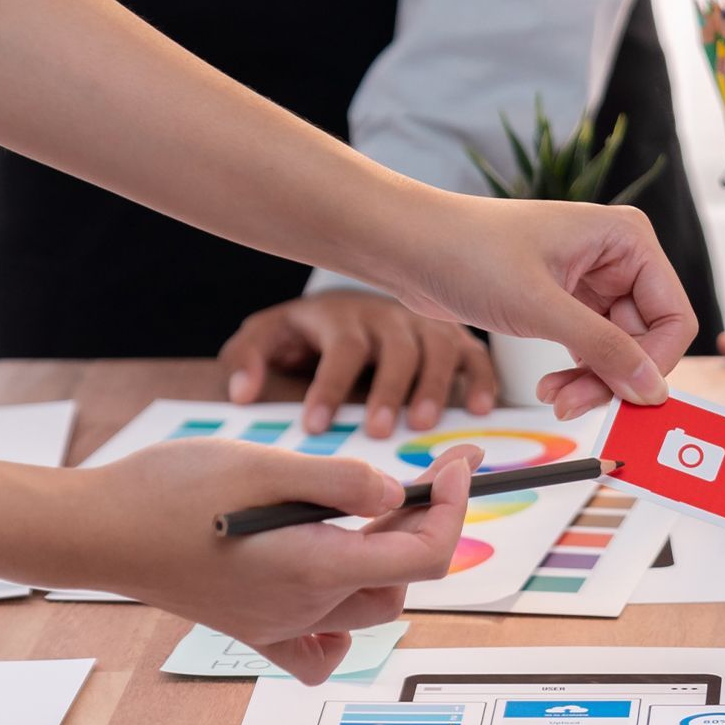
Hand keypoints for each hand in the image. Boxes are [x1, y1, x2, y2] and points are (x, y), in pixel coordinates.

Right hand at [87, 441, 476, 683]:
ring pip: (369, 610)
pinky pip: (320, 652)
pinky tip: (332, 591)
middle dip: (421, 526)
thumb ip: (336, 479)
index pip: (424, 554)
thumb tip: (395, 493)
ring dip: (384, 565)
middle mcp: (306, 608)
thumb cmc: (167, 490)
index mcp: (316, 566)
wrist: (95, 531)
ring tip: (362, 514)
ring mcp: (281, 626)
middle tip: (409, 476)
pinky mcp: (255, 631)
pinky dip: (341, 629)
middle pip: (402, 580)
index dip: (454, 506)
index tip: (461, 465)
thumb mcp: (261, 463)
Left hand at [219, 290, 494, 437]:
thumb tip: (242, 392)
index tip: (314, 426)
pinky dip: (482, 380)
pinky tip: (481, 410)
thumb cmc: (313, 330)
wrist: (356, 292)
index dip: (328, 387)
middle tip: (377, 431)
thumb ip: (247, 358)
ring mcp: (425, 325)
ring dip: (434, 388)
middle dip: (387, 390)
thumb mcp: (270, 333)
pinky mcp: (456, 337)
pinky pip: (476, 355)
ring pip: (438, 350)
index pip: (339, 349)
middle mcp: (388, 316)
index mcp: (342, 317)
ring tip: (422, 425)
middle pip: (394, 349)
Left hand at [394, 196, 697, 420]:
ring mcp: (595, 284)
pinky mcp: (570, 306)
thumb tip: (653, 389)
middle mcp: (619, 259)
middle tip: (571, 404)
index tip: (625, 395)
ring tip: (554, 398)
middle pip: (647, 341)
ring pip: (620, 353)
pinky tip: (549, 388)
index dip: (654, 363)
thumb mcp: (541, 307)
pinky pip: (594, 353)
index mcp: (627, 240)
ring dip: (593, 383)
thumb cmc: (469, 254)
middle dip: (614, 377)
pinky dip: (578, 377)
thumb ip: (604, 349)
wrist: (411, 248)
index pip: (673, 318)